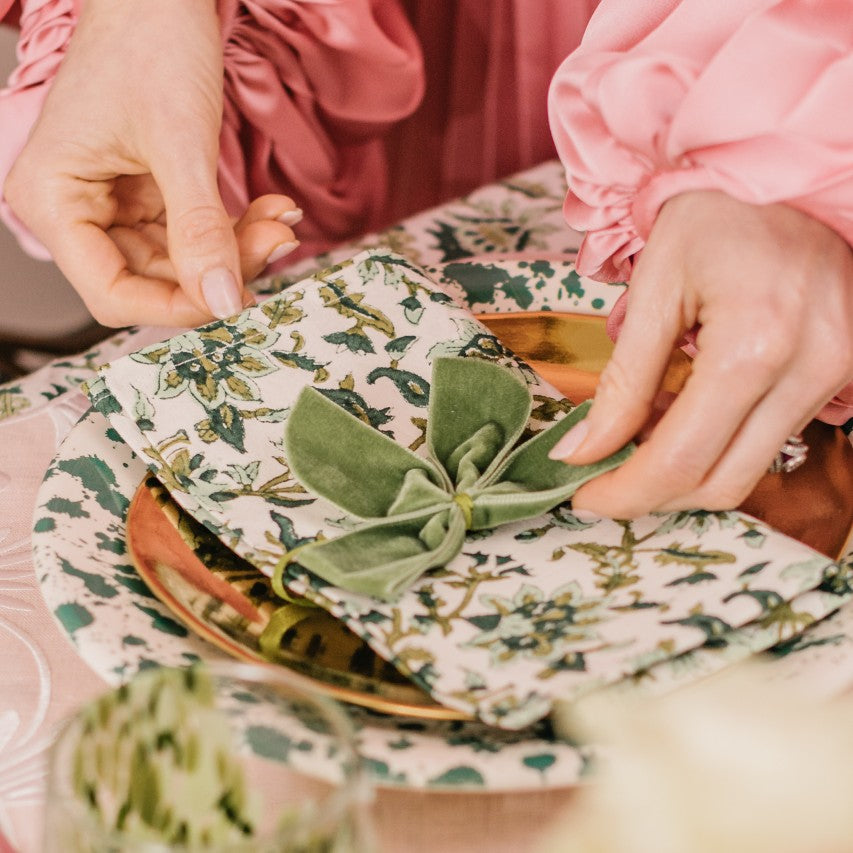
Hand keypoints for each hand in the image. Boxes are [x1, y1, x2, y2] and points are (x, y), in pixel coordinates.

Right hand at [4, 0, 299, 327]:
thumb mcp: (180, 144)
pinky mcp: (147, 194)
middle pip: (152, 280)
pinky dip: (235, 228)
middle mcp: (76, 210)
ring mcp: (113, 203)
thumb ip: (199, 229)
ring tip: (280, 221)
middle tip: (275, 243)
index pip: (111, 292)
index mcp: (54, 199)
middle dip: (219, 270)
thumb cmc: (151, 43)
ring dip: (237, 249)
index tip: (232, 300)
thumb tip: (222, 300)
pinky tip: (271, 211)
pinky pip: (194, 233)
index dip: (174, 307)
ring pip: (181, 260)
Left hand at [550, 191, 852, 516]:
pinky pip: (771, 438)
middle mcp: (810, 369)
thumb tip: (583, 451)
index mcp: (754, 345)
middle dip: (651, 494)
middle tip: (601, 474)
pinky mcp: (846, 371)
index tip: (581, 494)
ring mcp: (839, 373)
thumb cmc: (713, 214)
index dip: (623, 492)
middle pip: (720, 484)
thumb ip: (621, 382)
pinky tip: (682, 413)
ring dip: (684, 469)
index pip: (680, 461)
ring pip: (749, 469)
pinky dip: (719, 443)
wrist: (788, 171)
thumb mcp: (653, 288)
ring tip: (638, 433)